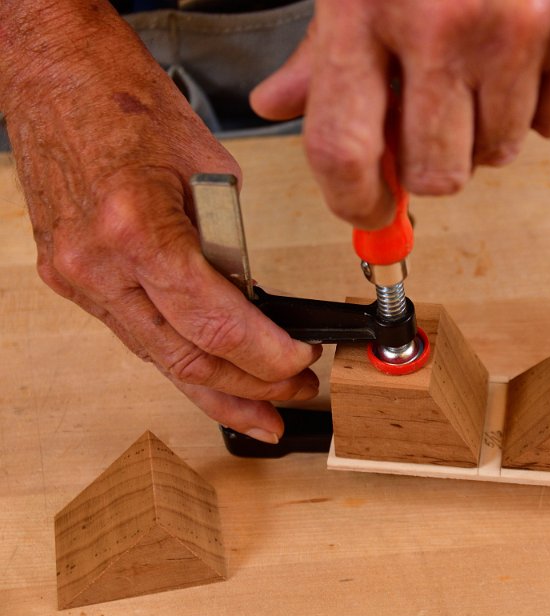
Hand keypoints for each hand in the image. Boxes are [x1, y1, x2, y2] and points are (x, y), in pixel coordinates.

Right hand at [0, 3, 321, 441]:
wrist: (53, 75)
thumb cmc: (126, 101)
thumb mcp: (207, 167)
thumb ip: (229, 242)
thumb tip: (254, 294)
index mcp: (135, 228)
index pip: (215, 324)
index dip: (267, 356)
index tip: (302, 361)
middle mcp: (96, 264)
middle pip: (184, 357)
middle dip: (249, 387)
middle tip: (294, 396)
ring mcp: (76, 277)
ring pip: (157, 358)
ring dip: (214, 389)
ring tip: (262, 412)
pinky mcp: (69, 278)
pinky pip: (136, 332)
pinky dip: (179, 357)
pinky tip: (211, 377)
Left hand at [251, 0, 549, 227]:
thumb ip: (320, 49)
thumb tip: (277, 106)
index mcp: (364, 6)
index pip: (343, 149)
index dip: (354, 201)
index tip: (369, 210)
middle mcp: (441, 22)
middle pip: (435, 172)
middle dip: (431, 164)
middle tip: (435, 122)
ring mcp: (518, 26)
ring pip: (500, 152)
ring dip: (488, 130)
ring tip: (482, 68)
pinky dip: (544, 106)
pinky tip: (527, 61)